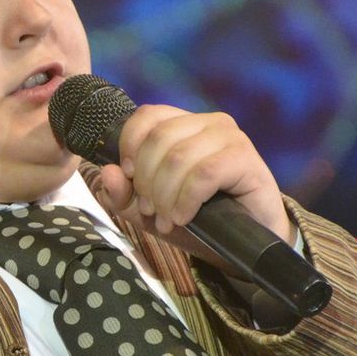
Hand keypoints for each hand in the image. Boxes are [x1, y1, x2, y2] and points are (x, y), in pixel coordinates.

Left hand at [92, 105, 292, 255]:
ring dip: (165, 195)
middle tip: (151, 211)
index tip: (131, 178)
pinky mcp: (246, 158)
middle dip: (147, 181)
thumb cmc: (200, 219)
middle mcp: (208, 122)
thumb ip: (123, 194)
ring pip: (179, 157)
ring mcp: (229, 137)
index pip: (147, 115)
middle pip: (159, 139)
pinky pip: (204, 173)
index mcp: (184, 124)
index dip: (130, 146)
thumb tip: (108, 173)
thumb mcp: (150, 212)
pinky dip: (186, 199)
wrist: (248, 240)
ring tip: (167, 219)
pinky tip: (184, 217)